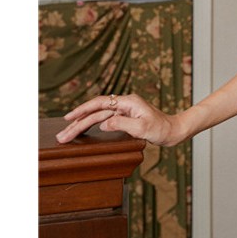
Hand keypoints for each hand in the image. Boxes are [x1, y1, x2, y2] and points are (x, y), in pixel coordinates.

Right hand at [55, 93, 180, 145]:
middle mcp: (125, 104)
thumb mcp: (143, 127)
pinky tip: (83, 130)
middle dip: (78, 122)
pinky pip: (104, 120)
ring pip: (98, 117)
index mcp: (128, 102)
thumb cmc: (162, 129)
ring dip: (82, 125)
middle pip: (96, 112)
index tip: (68, 117)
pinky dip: (92, 125)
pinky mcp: (125, 118)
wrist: (174, 131)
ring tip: (67, 135)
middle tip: (62, 135)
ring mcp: (124, 111)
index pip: (100, 103)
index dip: (83, 110)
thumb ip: (122, 124)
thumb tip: (103, 124)